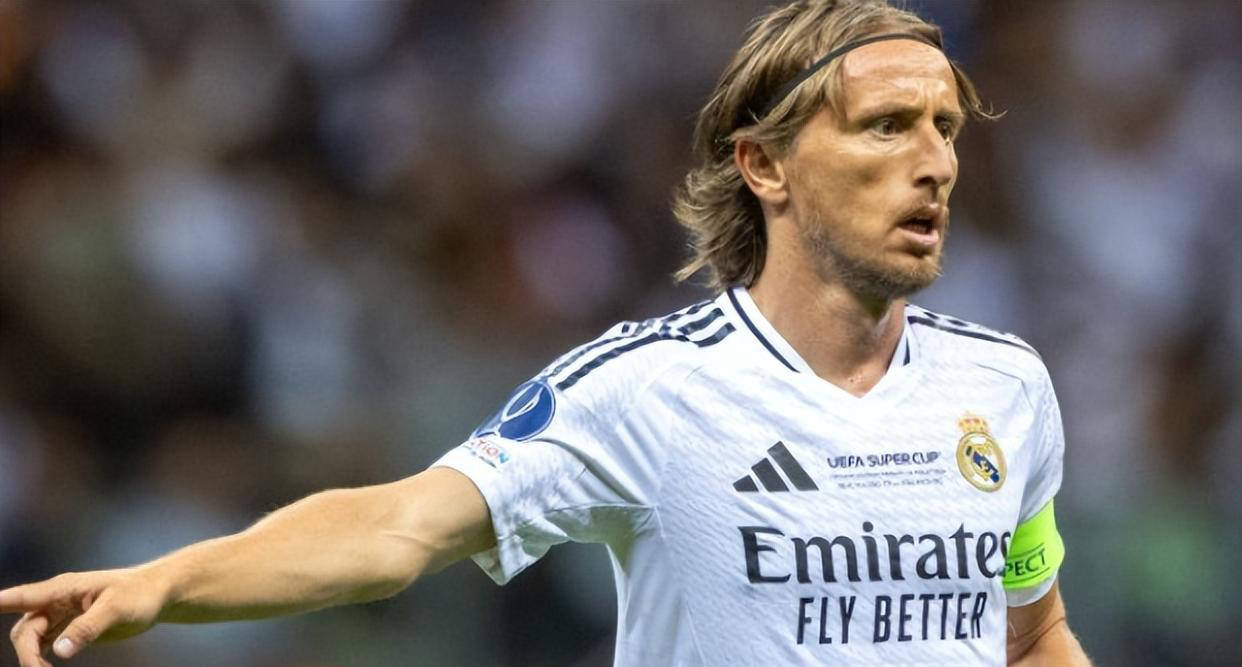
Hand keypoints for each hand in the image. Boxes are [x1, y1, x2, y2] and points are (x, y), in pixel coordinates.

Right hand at [2, 568, 166, 665]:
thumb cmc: (139, 594)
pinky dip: (40, 657)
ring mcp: (62, 615)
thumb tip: (59, 650)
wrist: (158, 594)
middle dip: (27, 652)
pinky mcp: (70, 628)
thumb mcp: (116, 608)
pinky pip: (45, 644)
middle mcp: (56, 601)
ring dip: (32, 657)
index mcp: (63, 589)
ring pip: (31, 638)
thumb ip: (88, 628)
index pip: (22, 597)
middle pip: (25, 630)